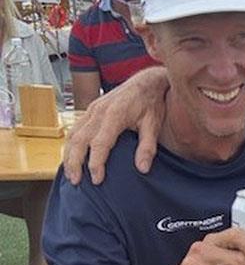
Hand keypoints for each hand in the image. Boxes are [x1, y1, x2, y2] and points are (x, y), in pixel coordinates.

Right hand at [63, 66, 169, 184]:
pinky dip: (71, 145)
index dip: (96, 163)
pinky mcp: (91, 110)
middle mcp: (98, 111)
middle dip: (75, 163)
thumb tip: (143, 169)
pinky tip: (71, 158)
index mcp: (114, 115)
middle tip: (77, 182)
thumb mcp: (154, 125)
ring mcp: (92, 109)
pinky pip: (75, 128)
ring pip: (73, 134)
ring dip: (69, 155)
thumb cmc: (152, 103)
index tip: (97, 180)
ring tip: (71, 175)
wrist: (147, 82)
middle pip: (79, 140)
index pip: (99, 143)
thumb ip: (147, 147)